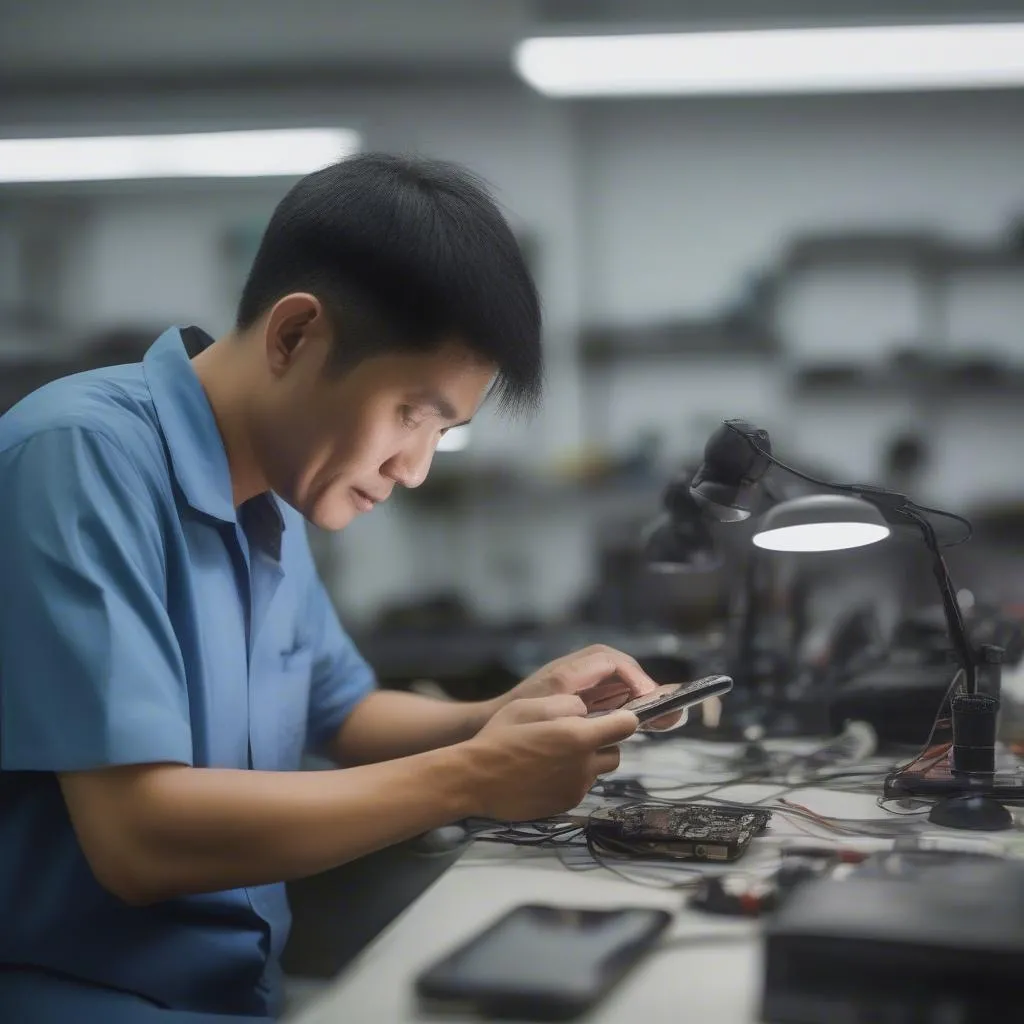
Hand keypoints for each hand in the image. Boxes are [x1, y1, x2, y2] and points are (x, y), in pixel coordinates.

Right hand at [466, 696, 638, 820]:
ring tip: (556, 754)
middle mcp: (584, 766)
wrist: (476, 780)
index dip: (622, 719)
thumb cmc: (500, 737)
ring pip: (597, 771)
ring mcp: (576, 788)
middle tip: (575, 734)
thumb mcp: (531, 706)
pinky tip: (545, 772)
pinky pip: (580, 786)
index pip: (626, 726)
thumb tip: (585, 712)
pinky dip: (572, 777)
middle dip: (603, 742)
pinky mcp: (566, 804)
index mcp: (580, 737)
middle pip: (615, 752)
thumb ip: (566, 705)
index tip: (611, 717)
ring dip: (587, 761)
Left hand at [494, 644, 685, 732]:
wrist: (485, 727)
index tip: (648, 698)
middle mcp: (574, 673)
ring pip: (616, 681)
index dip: (634, 677)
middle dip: (644, 684)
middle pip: (619, 667)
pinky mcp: (574, 698)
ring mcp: (575, 684)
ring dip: (639, 695)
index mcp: (567, 672)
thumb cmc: (515, 722)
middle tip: (665, 706)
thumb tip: (625, 719)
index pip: (611, 661)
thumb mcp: (552, 718)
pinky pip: (607, 695)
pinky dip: (625, 705)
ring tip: (662, 715)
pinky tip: (636, 722)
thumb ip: (585, 717)